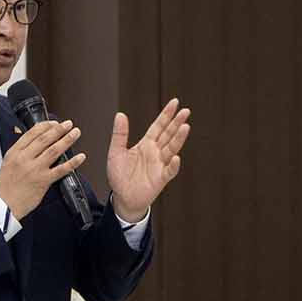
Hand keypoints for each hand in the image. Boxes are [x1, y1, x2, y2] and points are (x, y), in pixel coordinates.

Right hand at [0, 118, 84, 220]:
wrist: (3, 204)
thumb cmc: (6, 186)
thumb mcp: (8, 162)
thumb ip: (20, 151)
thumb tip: (34, 142)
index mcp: (15, 152)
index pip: (32, 133)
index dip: (46, 126)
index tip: (54, 122)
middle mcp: (25, 158)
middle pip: (45, 139)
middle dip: (59, 129)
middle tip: (68, 124)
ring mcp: (35, 169)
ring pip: (54, 150)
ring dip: (67, 140)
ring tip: (76, 133)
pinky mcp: (43, 181)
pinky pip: (61, 169)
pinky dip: (73, 162)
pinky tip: (80, 157)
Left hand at [107, 99, 191, 222]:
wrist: (122, 197)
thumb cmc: (120, 176)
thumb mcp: (115, 152)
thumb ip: (119, 134)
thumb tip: (120, 114)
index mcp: (146, 144)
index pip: (158, 126)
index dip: (166, 115)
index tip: (175, 103)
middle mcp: (155, 152)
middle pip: (168, 135)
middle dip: (177, 123)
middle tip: (186, 111)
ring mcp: (159, 165)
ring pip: (171, 149)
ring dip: (178, 139)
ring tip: (185, 127)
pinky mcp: (160, 179)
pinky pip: (169, 171)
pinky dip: (173, 165)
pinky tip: (176, 158)